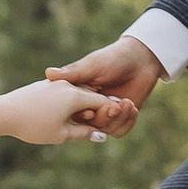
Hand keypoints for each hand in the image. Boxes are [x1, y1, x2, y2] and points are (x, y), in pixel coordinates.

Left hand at [0, 79, 117, 147]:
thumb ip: (84, 133)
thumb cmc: (33, 126)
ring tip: (83, 121)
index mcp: (76, 96)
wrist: (4, 112)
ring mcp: (56, 83)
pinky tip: (65, 113)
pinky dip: (70, 102)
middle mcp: (68, 85)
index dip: (111, 114)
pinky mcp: (45, 84)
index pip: (103, 102)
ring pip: (78, 93)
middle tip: (101, 124)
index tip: (114, 124)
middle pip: (91, 96)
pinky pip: (65, 92)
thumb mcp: (62, 135)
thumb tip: (101, 135)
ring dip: (83, 105)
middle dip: (97, 109)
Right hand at [44, 36, 161, 136]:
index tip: (92, 110)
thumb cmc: (112, 58)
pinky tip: (132, 108)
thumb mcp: (92, 65)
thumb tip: (48, 73)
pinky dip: (127, 122)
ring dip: (118, 119)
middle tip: (116, 107)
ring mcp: (105, 114)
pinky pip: (120, 130)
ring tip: (127, 103)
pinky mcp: (120, 118)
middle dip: (103, 117)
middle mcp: (90, 107)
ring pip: (105, 129)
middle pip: (90, 124)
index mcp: (78, 95)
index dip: (82, 114)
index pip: (74, 111)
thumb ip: (72, 73)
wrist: (139, 59)